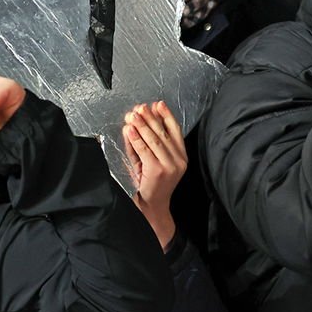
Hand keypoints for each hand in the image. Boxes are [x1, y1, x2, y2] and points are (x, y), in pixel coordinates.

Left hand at [124, 101, 186, 248]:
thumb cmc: (151, 185)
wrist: (153, 208)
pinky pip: (145, 150)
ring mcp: (170, 165)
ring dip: (142, 125)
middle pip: (163, 133)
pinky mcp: (158, 170)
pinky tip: (129, 130)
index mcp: (182, 156)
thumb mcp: (151, 162)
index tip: (158, 104)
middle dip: (150, 118)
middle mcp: (179, 160)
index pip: (176, 131)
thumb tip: (134, 125)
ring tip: (133, 114)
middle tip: (140, 107)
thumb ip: (145, 144)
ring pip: (154, 140)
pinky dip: (136, 139)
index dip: (167, 116)